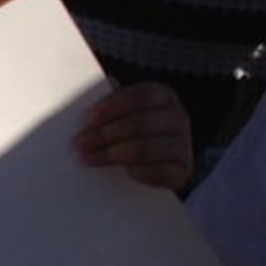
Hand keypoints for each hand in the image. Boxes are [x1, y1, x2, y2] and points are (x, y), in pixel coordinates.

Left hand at [74, 81, 192, 190]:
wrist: (163, 158)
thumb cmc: (137, 127)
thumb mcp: (126, 110)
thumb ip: (112, 102)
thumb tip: (95, 94)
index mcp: (163, 95)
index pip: (139, 96)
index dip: (113, 106)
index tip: (89, 118)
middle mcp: (178, 117)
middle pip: (140, 124)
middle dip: (106, 134)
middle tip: (82, 143)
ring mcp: (183, 145)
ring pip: (145, 149)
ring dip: (113, 154)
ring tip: (91, 158)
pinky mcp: (182, 171)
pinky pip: (156, 172)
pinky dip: (135, 171)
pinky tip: (120, 171)